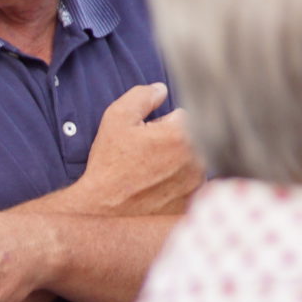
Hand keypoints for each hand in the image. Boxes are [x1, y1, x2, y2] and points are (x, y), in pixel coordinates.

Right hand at [70, 84, 198, 216]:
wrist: (103, 211)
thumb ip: (142, 97)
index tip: (149, 137)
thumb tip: (161, 90)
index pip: (185, 116)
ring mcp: (197, 185)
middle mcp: (197, 159)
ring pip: (194, 162)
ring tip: (151, 174)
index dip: (164, 124)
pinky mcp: (193, 204)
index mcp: (182, 135)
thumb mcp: (116, 119)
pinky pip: (192, 186)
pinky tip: (157, 190)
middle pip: (193, 139)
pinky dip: (179, 186)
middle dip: (175, 143)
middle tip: (148, 156)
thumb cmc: (109, 165)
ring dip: (179, 164)